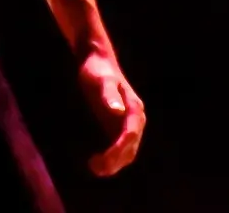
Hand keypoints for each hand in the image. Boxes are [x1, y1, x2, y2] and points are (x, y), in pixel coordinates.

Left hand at [79, 51, 145, 175]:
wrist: (96, 60)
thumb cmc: (98, 69)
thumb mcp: (101, 80)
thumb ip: (108, 95)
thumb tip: (118, 111)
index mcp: (134, 108)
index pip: (130, 134)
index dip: (118, 150)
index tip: (103, 159)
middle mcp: (134, 119)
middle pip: (131, 147)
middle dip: (115, 161)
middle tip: (94, 167)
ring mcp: (127, 123)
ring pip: (127, 151)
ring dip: (114, 163)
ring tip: (93, 167)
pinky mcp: (117, 125)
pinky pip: (119, 147)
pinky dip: (111, 158)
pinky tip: (95, 161)